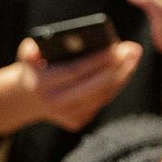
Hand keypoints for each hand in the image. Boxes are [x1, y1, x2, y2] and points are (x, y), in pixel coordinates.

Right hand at [10, 37, 142, 132]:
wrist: (28, 98)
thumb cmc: (34, 66)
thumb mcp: (27, 53)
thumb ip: (32, 47)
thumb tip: (54, 40)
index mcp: (41, 84)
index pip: (75, 71)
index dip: (98, 60)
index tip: (117, 46)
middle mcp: (54, 103)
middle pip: (94, 86)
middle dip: (117, 67)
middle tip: (133, 49)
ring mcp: (66, 116)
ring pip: (102, 95)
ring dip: (122, 75)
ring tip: (133, 55)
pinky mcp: (76, 122)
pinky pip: (102, 102)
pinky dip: (116, 85)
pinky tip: (126, 69)